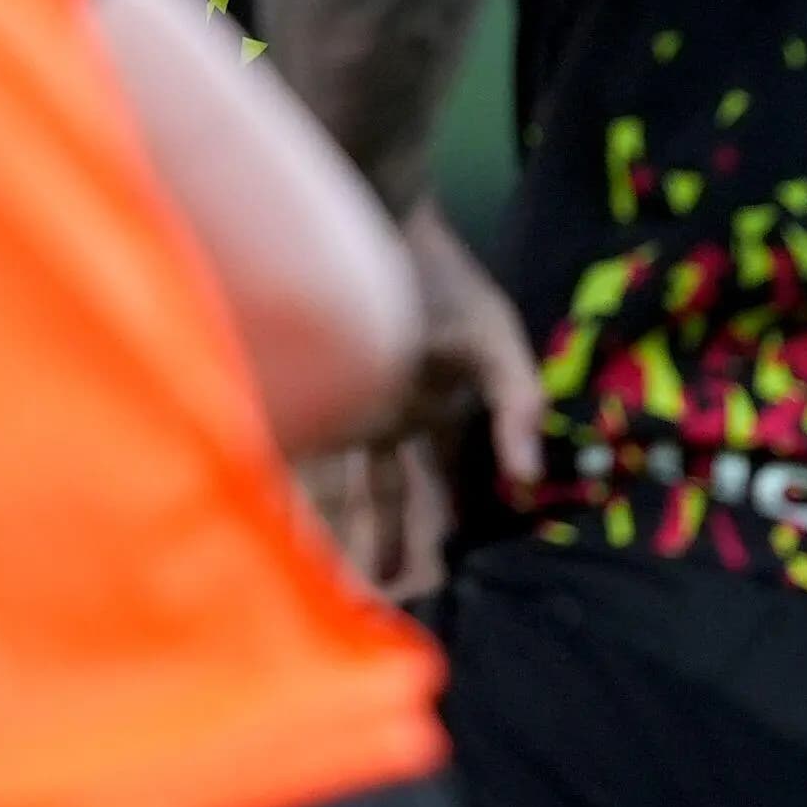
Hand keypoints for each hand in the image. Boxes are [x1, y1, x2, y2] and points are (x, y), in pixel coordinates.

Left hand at [301, 206, 543, 601]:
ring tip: (331, 593)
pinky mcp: (305, 400)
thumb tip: (527, 478)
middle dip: (390, 544)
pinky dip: (291, 502)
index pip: (450, 484)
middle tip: (387, 597)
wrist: (370, 210)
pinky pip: (295, 462)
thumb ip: (516, 404)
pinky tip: (278, 543)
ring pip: (339, 489)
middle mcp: (391, 419)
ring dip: (338, 538)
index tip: (452, 574)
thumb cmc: (439, 274)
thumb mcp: (493, 336)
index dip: (454, 525)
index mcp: (440, 410)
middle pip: (390, 497)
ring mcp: (344, 411)